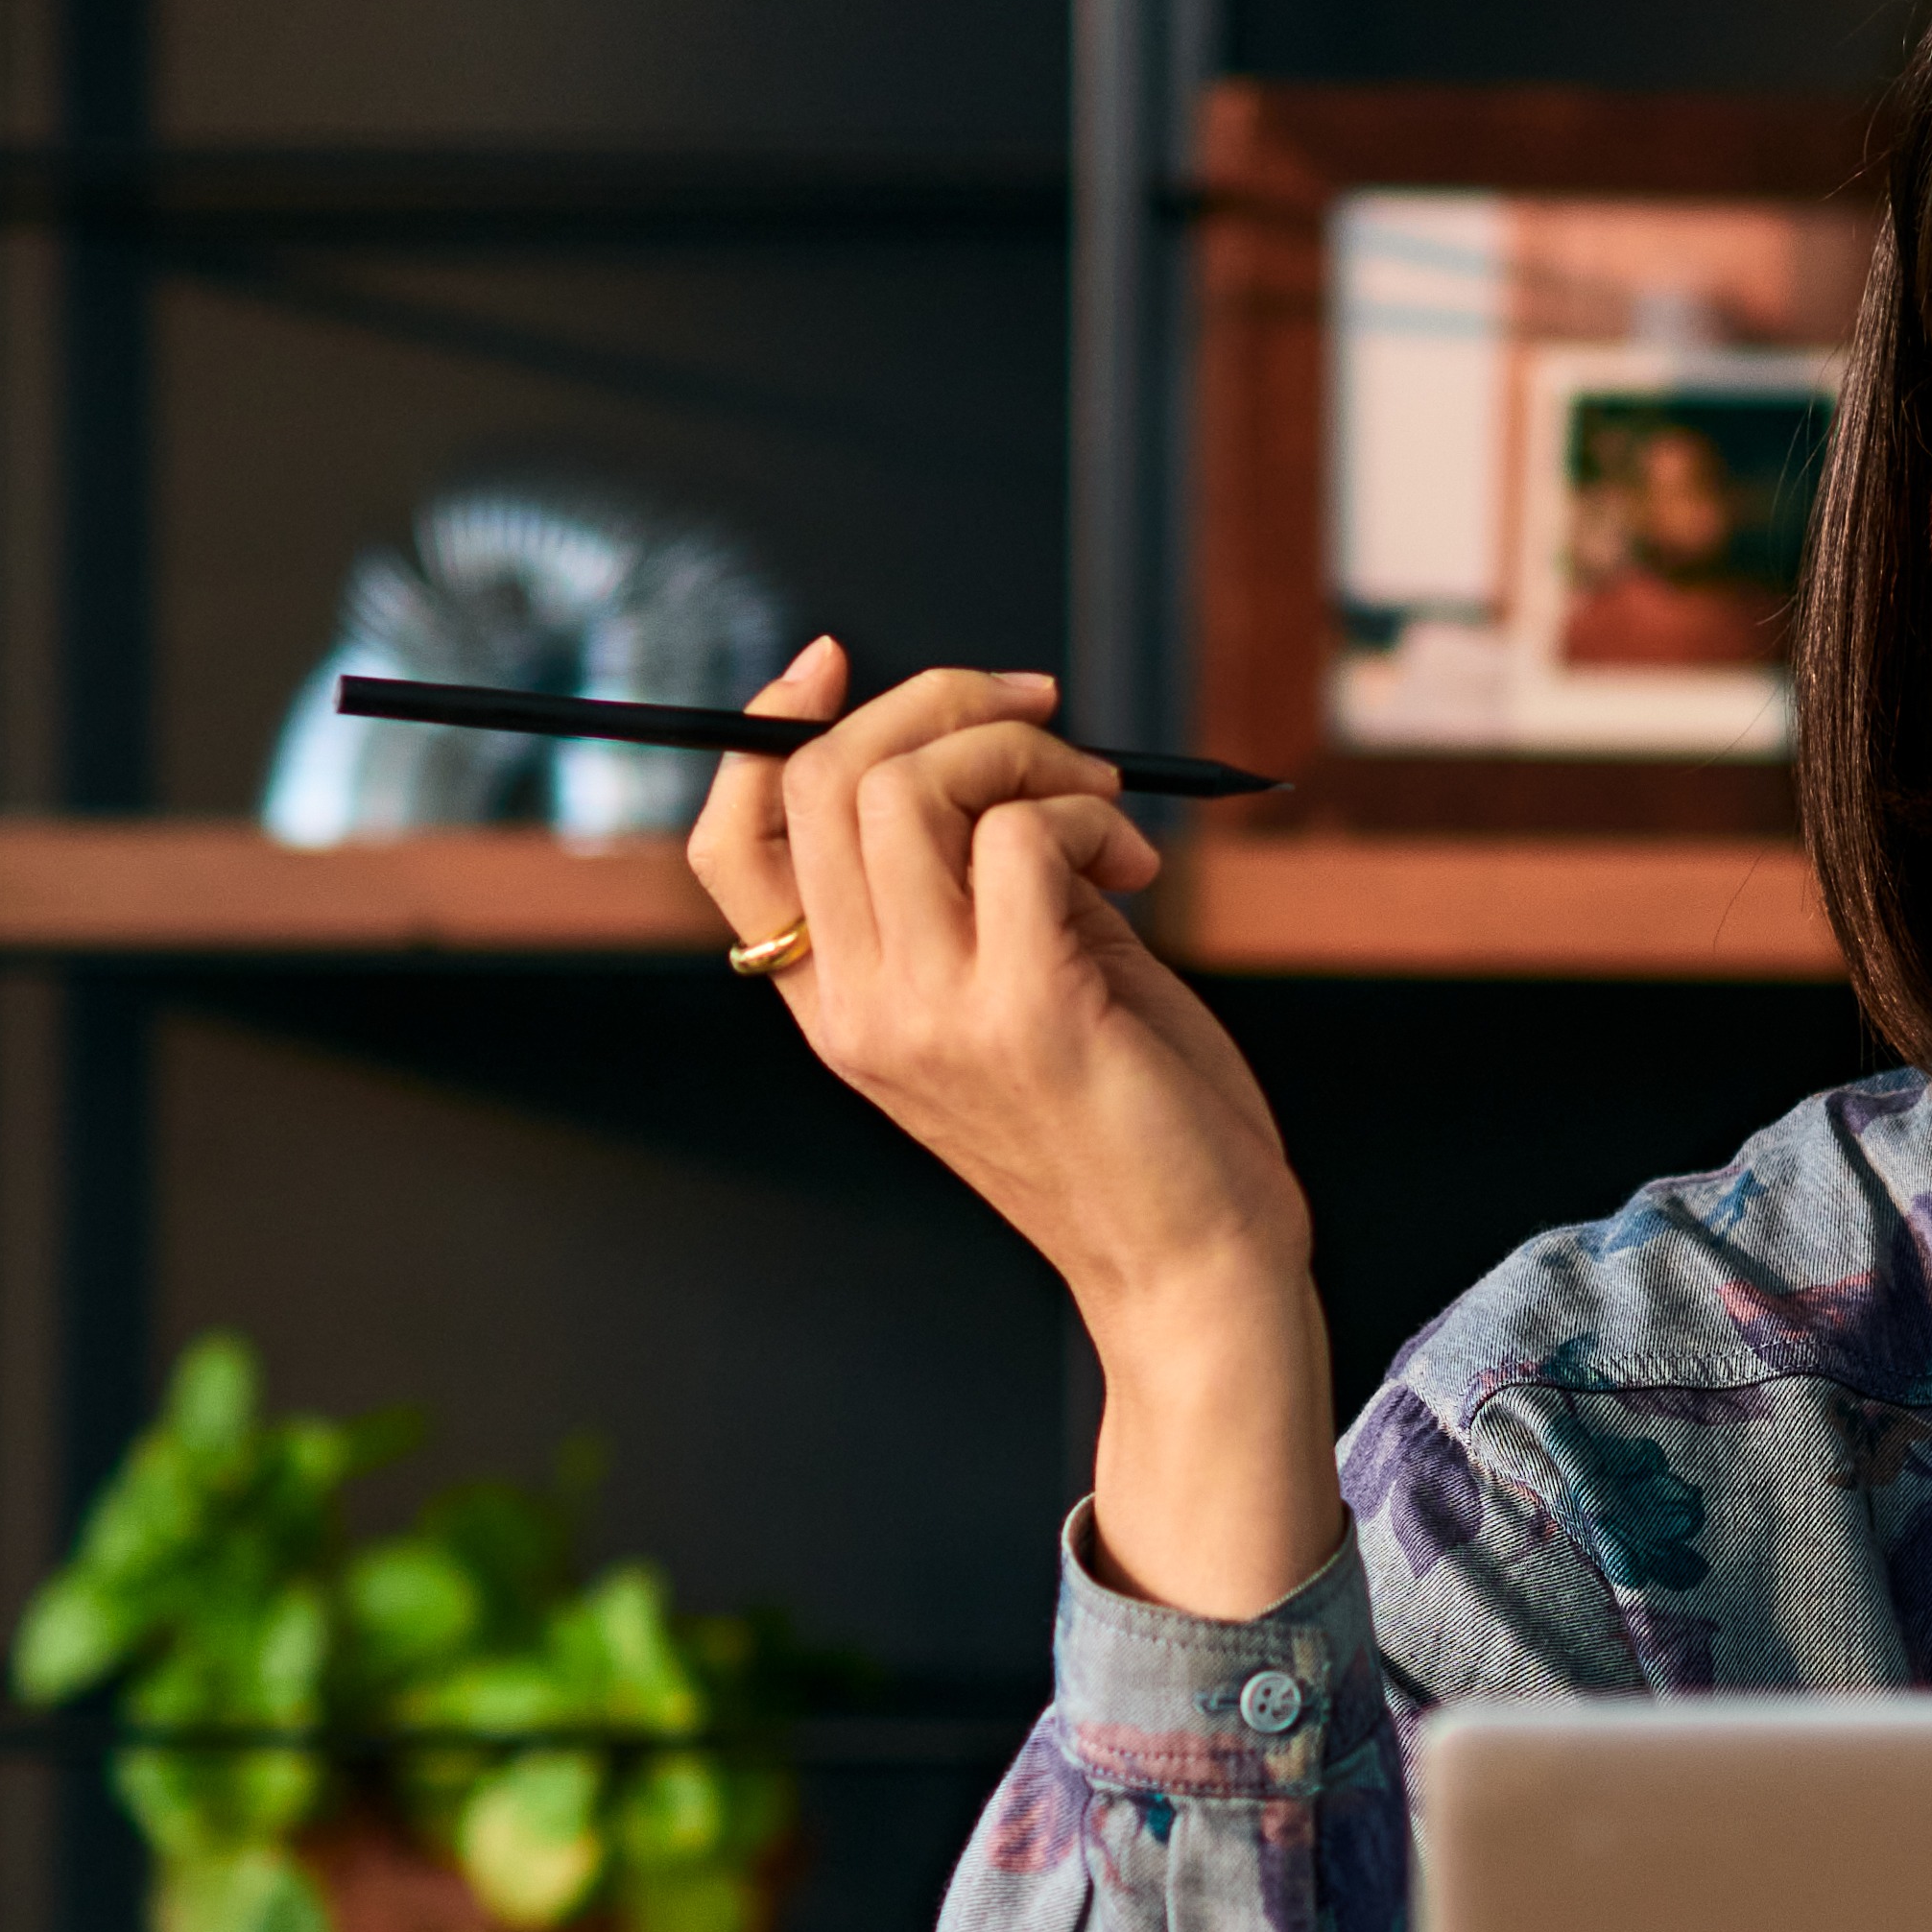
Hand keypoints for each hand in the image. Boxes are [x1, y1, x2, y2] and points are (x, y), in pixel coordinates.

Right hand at [689, 640, 1345, 1621]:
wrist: (1197, 1267)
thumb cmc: (1131, 1121)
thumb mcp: (1024, 983)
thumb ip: (980, 882)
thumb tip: (990, 744)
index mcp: (838, 1009)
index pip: (734, 845)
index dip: (765, 730)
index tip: (835, 665)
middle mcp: (860, 1012)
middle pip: (820, 784)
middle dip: (941, 708)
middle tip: (1048, 726)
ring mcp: (929, 1016)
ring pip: (906, 791)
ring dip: (1024, 756)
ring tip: (1103, 812)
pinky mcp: (1022, 1012)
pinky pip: (1017, 836)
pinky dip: (1082, 814)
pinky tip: (1131, 870)